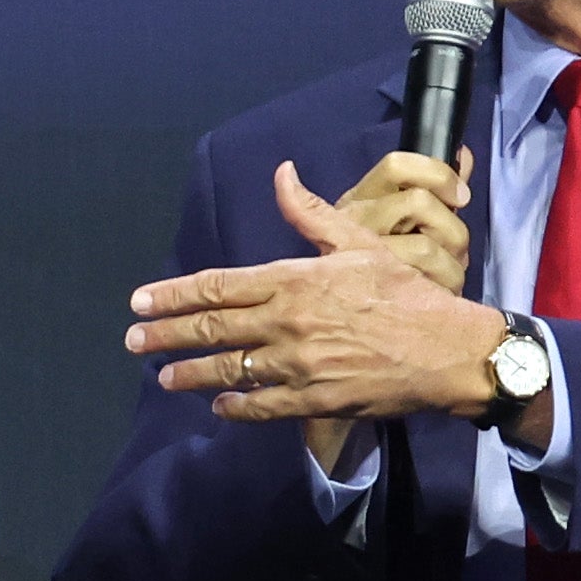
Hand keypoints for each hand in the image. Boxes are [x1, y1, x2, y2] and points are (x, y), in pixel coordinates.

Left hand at [131, 162, 528, 466]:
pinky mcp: (314, 400)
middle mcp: (288, 323)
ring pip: (230, 371)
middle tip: (133, 340)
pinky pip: (262, 406)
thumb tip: (281, 174)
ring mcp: (298, 366)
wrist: (448, 349)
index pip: (219, 286)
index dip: (174, 295)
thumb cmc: (406, 292)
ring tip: (163, 376)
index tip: (141, 301)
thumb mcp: (358, 243)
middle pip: (213, 329)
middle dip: (167, 334)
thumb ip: (311, 213)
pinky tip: (217, 406)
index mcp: (295, 280)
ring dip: (191, 374)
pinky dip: (235, 407)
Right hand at [332, 145, 474, 294]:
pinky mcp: (374, 289)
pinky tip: (442, 293)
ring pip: (424, 247)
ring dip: (452, 265)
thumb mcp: (403, 217)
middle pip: (418, 202)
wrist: (349, 309)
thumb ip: (434, 187)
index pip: (396, 165)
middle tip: (458, 250)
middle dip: (453, 229)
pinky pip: (422, 281)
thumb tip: (462, 156)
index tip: (461, 196)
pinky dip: (444, 287)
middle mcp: (354, 219)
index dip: (438, 174)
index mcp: (362, 196)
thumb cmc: (387, 257)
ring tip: (451, 277)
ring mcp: (360, 255)